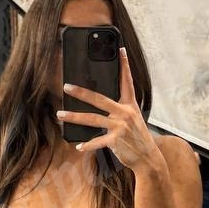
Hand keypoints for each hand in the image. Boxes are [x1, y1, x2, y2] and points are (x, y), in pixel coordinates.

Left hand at [56, 46, 160, 171]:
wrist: (148, 157)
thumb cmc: (137, 136)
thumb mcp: (132, 118)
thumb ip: (119, 109)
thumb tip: (98, 102)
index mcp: (130, 105)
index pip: (126, 81)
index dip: (124, 65)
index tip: (120, 50)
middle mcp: (125, 113)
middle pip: (99, 99)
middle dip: (81, 92)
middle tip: (67, 86)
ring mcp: (120, 127)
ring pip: (92, 119)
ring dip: (74, 117)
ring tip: (60, 115)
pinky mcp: (116, 141)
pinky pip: (98, 141)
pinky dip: (87, 145)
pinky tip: (78, 146)